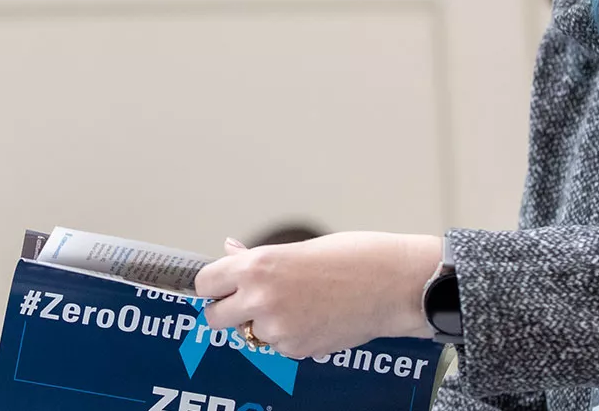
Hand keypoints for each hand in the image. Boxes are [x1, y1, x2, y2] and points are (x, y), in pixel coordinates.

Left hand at [194, 232, 440, 358]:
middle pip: (214, 317)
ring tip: (298, 305)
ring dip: (264, 324)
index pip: (205, 284)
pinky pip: (278, 346)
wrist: (393, 284)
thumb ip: (257, 259)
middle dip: (229, 311)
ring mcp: (277, 328)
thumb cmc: (353, 257)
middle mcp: (260, 298)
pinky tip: (314, 318)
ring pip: (249, 333)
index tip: (221, 287)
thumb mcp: (297, 248)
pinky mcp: (296, 350)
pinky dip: (289, 337)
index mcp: (256, 266)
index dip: (214, 286)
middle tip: (249, 302)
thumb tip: (230, 252)